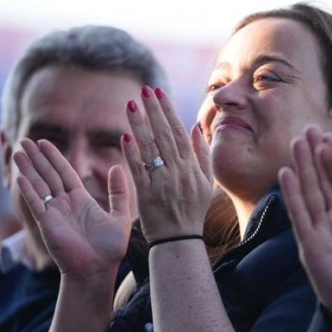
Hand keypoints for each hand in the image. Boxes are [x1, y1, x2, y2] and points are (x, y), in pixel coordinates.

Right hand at [13, 138, 132, 286]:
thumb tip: (118, 167)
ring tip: (18, 151)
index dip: (54, 157)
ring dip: (28, 168)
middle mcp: (65, 204)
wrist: (97, 270)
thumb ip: (119, 192)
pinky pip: (36, 203)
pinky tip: (20, 176)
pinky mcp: (47, 224)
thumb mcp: (120, 216)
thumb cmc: (109, 249)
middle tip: (24, 139)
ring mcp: (54, 213)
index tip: (44, 142)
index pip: (64, 172)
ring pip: (39, 185)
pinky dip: (28, 190)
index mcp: (81, 200)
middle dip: (36, 157)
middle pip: (48, 174)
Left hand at [122, 86, 212, 241]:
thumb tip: (194, 127)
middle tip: (144, 90)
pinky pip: (138, 170)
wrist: (179, 241)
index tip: (158, 93)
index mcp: (192, 167)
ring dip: (139, 125)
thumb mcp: (206, 183)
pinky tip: (125, 137)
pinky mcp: (146, 195)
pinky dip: (132, 153)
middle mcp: (177, 172)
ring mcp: (161, 183)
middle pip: (163, 135)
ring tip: (130, 105)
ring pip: (150, 148)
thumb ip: (202, 154)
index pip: (178, 132)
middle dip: (153, 111)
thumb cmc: (192, 211)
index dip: (168, 111)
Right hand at [279, 126, 331, 331]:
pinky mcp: (311, 247)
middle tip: (312, 124)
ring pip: (310, 193)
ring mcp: (320, 233)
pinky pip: (300, 216)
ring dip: (302, 166)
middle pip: (324, 181)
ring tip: (298, 139)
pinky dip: (291, 194)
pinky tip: (285, 173)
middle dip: (317, 153)